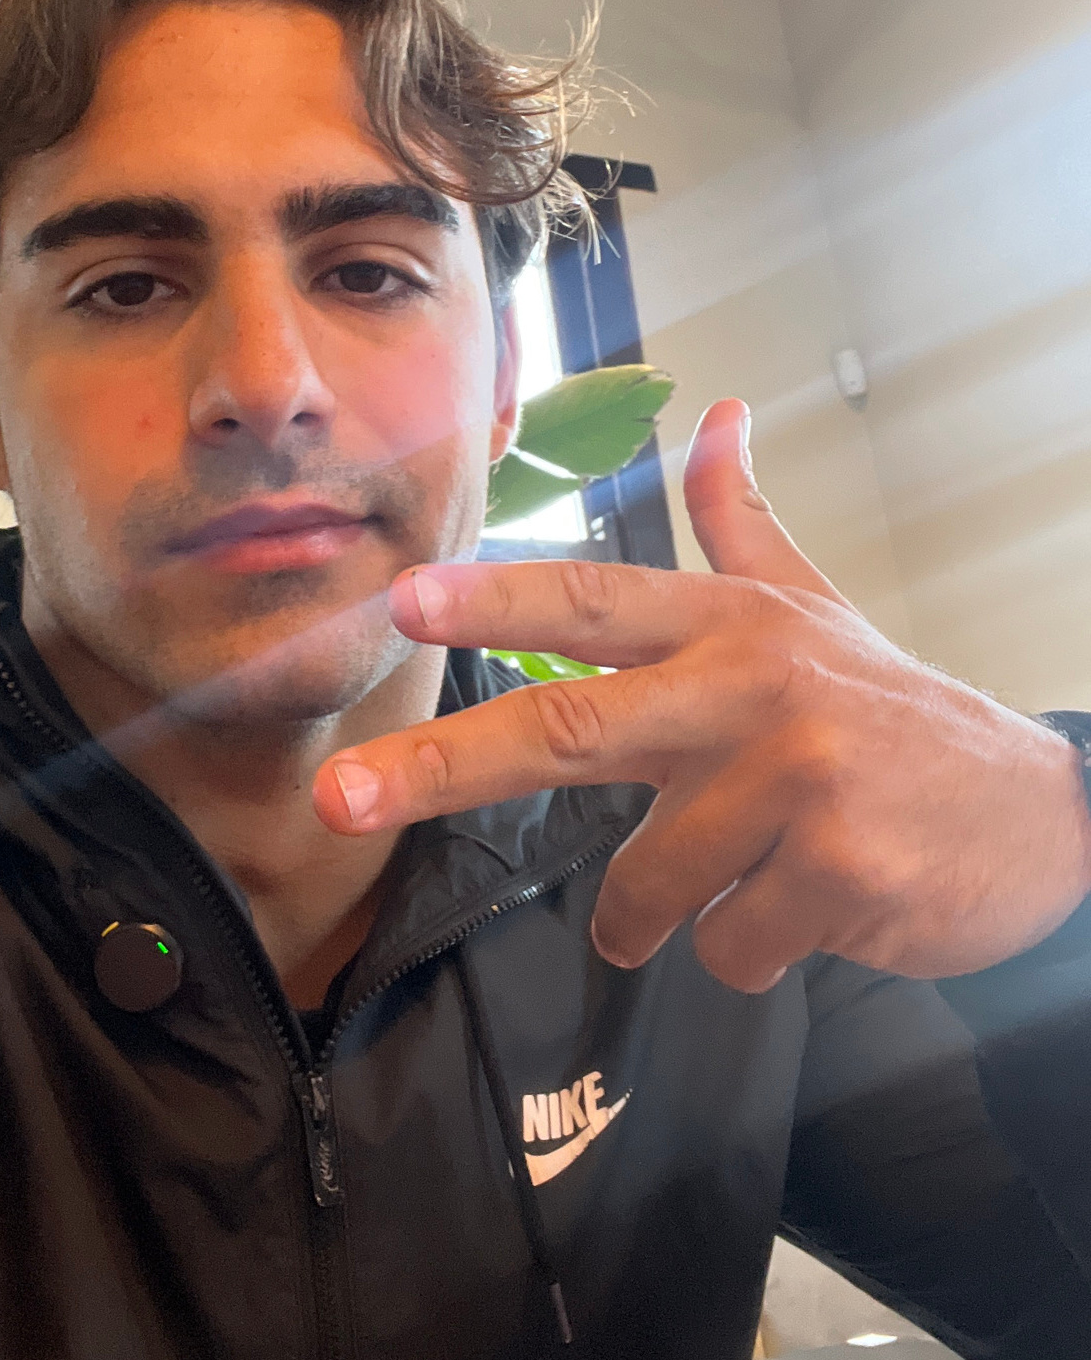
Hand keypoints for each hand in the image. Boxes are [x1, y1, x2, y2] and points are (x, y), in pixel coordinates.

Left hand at [313, 400, 1090, 992]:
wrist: (1039, 815)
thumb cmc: (892, 714)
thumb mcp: (815, 607)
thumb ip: (741, 521)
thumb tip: (717, 410)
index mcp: (731, 626)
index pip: (592, 598)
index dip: (490, 597)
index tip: (398, 602)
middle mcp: (753, 689)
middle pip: (569, 728)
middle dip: (439, 770)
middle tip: (337, 801)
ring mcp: (796, 782)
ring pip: (648, 882)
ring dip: (658, 913)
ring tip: (731, 878)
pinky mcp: (836, 874)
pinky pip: (725, 945)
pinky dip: (743, 949)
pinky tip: (806, 909)